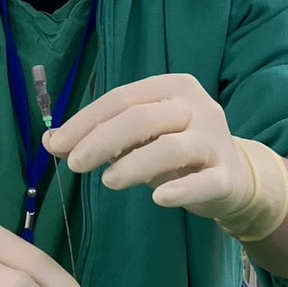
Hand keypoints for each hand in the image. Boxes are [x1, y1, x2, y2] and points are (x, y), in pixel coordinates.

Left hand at [44, 73, 287, 241]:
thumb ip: (104, 134)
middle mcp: (196, 107)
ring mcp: (215, 140)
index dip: (85, 121)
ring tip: (108, 182)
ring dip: (134, 164)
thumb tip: (52, 141)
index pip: (121, 98)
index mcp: (172, 87)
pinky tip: (158, 199)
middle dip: (101, 140)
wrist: (236, 176)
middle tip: (74, 165)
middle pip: (141, 118)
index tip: (56, 144)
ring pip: (170, 148)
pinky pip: (203, 182)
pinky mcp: (227, 175)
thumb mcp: (142, 135)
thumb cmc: (178, 149)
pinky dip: (180, 190)